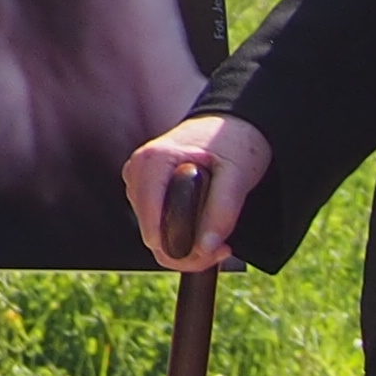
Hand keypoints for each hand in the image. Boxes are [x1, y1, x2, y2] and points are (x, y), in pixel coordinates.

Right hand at [125, 111, 273, 269]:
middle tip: (224, 247)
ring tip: (218, 235)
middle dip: (188, 251)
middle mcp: (137, 170)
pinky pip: (157, 224)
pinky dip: (180, 235)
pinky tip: (204, 227)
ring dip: (186, 245)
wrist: (233, 124)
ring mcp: (138, 179)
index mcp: (152, 162)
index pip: (152, 226)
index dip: (184, 249)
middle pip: (151, 235)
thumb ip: (222, 211)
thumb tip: (205, 247)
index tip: (220, 249)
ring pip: (153, 234)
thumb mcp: (238, 176)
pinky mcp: (145, 187)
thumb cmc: (235, 143)